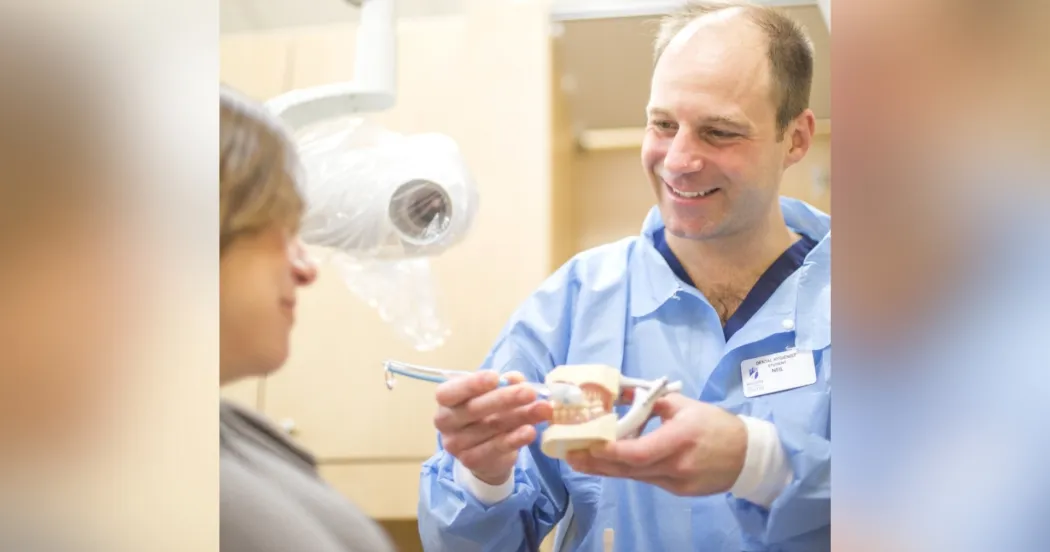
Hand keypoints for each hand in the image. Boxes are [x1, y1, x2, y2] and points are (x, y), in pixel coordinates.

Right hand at [434, 371, 552, 484]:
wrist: (486, 451)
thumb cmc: (488, 413)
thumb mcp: (494, 394)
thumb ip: (504, 384)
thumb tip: (516, 379)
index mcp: (446, 400)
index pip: (450, 392)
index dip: (472, 384)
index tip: (495, 377)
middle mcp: (445, 422)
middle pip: (473, 409)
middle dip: (504, 399)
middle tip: (530, 392)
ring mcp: (456, 444)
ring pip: (490, 428)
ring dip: (520, 417)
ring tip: (543, 410)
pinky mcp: (471, 461)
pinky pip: (495, 448)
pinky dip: (515, 439)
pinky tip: (530, 431)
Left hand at [565, 393, 746, 496]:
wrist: (748, 456)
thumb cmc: (715, 424)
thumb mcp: (684, 405)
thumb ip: (651, 401)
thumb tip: (620, 393)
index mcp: (680, 438)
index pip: (638, 453)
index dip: (610, 451)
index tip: (587, 444)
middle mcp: (677, 464)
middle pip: (629, 469)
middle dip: (596, 462)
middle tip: (570, 455)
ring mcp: (677, 482)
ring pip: (635, 476)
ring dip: (607, 468)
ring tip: (580, 460)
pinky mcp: (678, 491)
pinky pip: (647, 479)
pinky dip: (628, 471)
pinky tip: (610, 464)